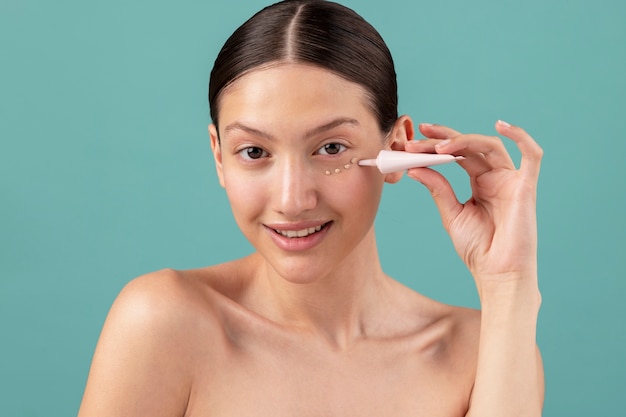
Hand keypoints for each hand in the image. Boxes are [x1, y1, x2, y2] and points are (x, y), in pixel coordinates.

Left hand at [405, 121, 542, 288]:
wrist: (496, 274)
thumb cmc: (478, 248)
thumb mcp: (452, 214)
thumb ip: (438, 188)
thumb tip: (415, 167)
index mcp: (480, 184)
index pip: (458, 155)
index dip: (437, 144)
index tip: (412, 141)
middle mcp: (496, 178)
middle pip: (470, 147)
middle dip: (444, 138)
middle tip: (419, 134)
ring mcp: (512, 181)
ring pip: (490, 147)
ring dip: (464, 141)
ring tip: (438, 146)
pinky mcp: (526, 187)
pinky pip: (532, 155)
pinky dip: (521, 137)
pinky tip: (501, 126)